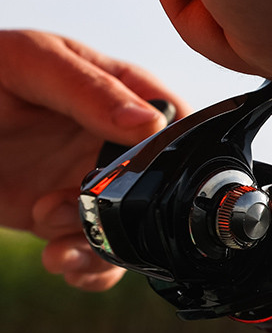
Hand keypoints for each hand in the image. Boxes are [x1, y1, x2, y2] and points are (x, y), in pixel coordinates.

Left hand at [0, 30, 189, 290]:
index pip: (177, 128)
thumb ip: (90, 89)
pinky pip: (101, 253)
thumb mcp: (33, 63)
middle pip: (158, 189)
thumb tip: (149, 123)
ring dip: (100, 246)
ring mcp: (98, 183)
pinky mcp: (70, 217)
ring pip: (131, 228)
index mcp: (128, 94)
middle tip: (68, 206)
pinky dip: (90, 269)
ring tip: (53, 240)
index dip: (168, 158)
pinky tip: (63, 262)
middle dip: (124, 212)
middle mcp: (122, 144)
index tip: (134, 175)